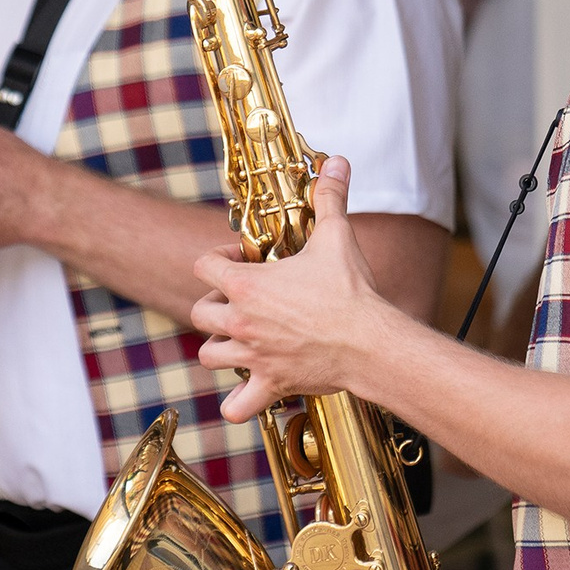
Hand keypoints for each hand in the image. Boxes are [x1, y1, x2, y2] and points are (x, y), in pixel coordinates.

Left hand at [191, 158, 400, 422]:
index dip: (217, 259)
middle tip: (241, 301)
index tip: (242, 259)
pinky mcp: (270, 386)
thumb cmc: (350, 290)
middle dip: (214, 304)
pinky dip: (238, 403)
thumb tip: (336, 162)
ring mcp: (252, 357)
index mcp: (246, 285)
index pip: (202, 266)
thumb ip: (330, 197)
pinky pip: (236, 408)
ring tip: (243, 340)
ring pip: (208, 356)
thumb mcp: (337, 236)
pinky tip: (251, 391)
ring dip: (220, 347)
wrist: (370, 342)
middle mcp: (240, 322)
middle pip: (199, 313)